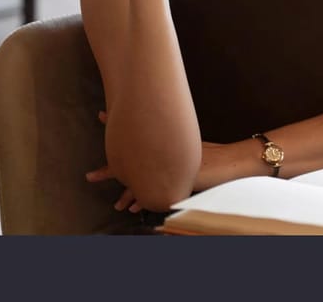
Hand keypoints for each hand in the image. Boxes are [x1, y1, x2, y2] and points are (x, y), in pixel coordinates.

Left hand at [86, 110, 250, 204]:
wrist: (232, 161)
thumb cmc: (216, 153)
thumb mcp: (192, 143)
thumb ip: (177, 140)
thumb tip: (165, 129)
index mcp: (164, 144)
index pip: (136, 131)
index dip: (116, 124)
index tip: (100, 116)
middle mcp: (163, 157)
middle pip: (130, 161)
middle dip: (110, 169)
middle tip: (90, 176)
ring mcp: (168, 171)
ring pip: (140, 183)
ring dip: (126, 193)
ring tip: (115, 205)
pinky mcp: (175, 184)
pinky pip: (154, 194)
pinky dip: (143, 201)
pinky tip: (133, 207)